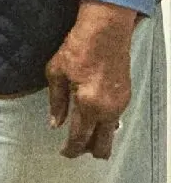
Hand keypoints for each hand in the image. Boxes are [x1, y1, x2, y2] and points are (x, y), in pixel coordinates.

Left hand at [46, 0, 137, 158]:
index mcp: (88, 105)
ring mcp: (120, 105)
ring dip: (98, 137)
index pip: (80, 138)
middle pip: (103, 147)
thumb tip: (55, 123)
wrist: (106, 30)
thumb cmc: (78, 46)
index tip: (63, 152)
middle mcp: (107, 110)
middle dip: (88, 150)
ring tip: (83, 130)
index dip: (71, 149)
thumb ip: (56, 100)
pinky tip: (94, 114)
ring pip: (111, 134)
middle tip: (75, 145)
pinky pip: (115, 120)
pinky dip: (105, 123)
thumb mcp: (57, 71)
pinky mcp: (126, 97)